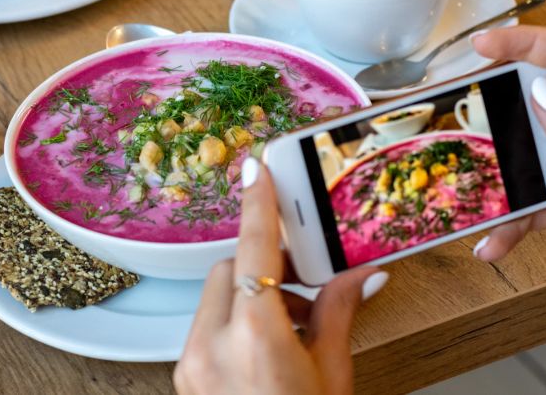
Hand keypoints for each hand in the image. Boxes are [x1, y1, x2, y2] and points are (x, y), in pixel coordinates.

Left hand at [173, 158, 388, 394]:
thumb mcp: (332, 373)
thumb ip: (338, 313)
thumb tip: (360, 275)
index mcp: (254, 340)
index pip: (254, 251)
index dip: (258, 205)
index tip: (258, 170)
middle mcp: (211, 348)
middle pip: (228, 270)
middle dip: (264, 267)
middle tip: (303, 282)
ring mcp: (192, 364)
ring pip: (215, 298)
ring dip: (251, 298)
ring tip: (294, 327)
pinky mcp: (184, 377)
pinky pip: (206, 327)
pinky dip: (235, 324)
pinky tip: (267, 346)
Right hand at [471, 26, 545, 333]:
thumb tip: (538, 94)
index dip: (526, 41)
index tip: (482, 43)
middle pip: (541, 93)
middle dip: (499, 96)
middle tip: (462, 100)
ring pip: (526, 147)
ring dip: (498, 166)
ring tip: (470, 175)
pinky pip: (527, 197)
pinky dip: (508, 220)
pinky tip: (493, 241)